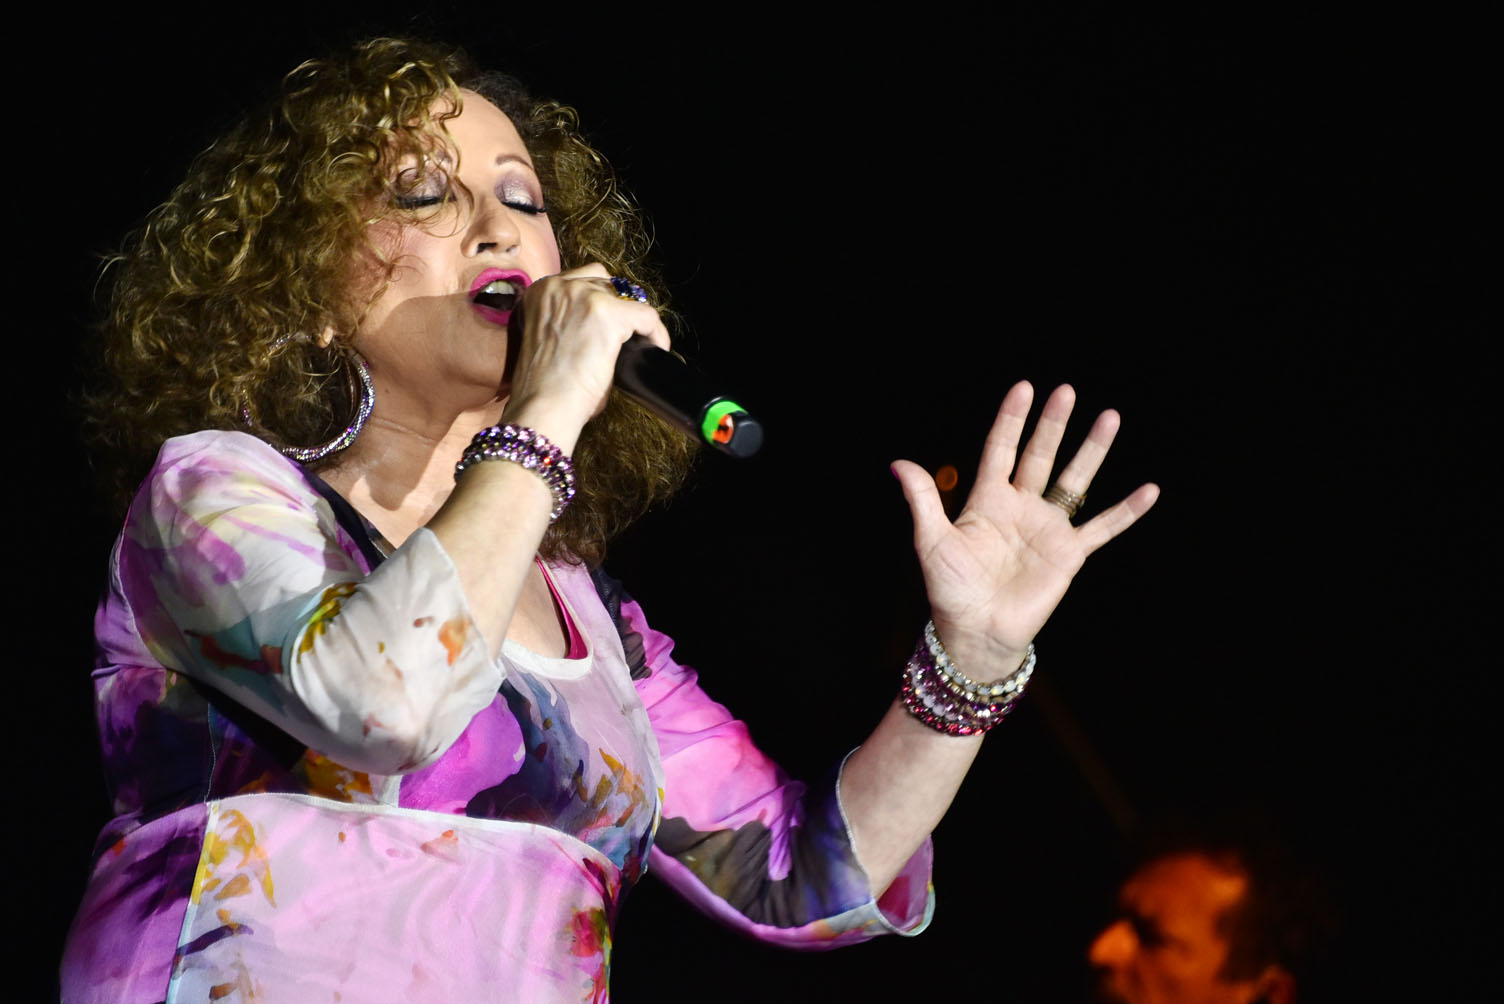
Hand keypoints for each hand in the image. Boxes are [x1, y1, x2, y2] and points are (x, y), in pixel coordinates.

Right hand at [502, 264, 670, 444]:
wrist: (543, 406)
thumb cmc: (543, 387)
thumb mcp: (550, 338)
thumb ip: (571, 322)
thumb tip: (603, 327)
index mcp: (541, 290)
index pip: (584, 279)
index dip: (603, 302)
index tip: (612, 325)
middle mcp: (560, 285)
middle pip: (607, 283)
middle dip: (619, 309)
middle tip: (628, 336)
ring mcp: (584, 296)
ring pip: (628, 297)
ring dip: (636, 320)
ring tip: (642, 345)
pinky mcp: (608, 314)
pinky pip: (647, 315)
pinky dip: (656, 333)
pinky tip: (655, 350)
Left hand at [891, 382, 1158, 679]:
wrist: (976, 632)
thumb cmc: (950, 589)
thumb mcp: (932, 541)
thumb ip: (923, 500)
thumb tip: (899, 462)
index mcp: (987, 500)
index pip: (1001, 449)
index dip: (1011, 420)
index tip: (1024, 387)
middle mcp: (1021, 507)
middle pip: (1040, 455)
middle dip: (1053, 424)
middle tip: (1066, 391)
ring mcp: (1047, 528)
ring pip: (1074, 480)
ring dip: (1092, 451)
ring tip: (1110, 417)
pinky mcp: (1069, 554)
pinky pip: (1103, 527)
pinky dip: (1127, 511)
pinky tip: (1150, 491)